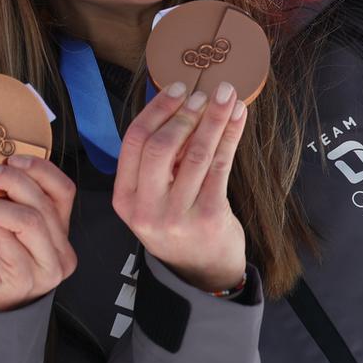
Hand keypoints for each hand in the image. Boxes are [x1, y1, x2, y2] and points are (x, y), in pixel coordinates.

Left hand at [0, 156, 76, 316]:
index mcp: (56, 230)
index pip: (63, 190)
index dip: (40, 168)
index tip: (10, 158)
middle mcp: (59, 250)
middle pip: (45, 201)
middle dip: (11, 179)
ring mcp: (47, 268)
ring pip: (30, 219)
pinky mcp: (27, 280)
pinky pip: (8, 238)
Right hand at [112, 81, 247, 292]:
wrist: (203, 274)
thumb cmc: (178, 223)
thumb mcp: (153, 198)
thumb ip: (157, 161)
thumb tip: (180, 103)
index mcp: (125, 198)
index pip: (133, 142)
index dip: (156, 110)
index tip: (177, 88)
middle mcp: (146, 209)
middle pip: (159, 146)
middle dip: (184, 114)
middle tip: (204, 95)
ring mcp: (177, 216)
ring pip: (194, 154)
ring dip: (213, 119)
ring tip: (226, 96)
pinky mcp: (209, 218)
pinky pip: (220, 167)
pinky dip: (229, 137)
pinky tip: (237, 119)